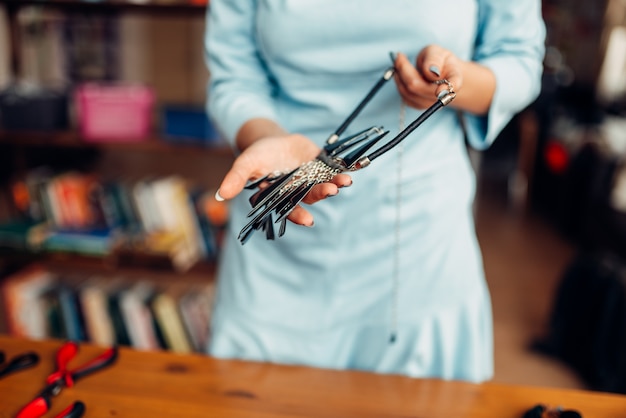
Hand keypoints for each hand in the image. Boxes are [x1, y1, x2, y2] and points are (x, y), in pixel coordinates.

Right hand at [216, 133, 352, 226]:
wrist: (273, 141)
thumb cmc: (257, 155)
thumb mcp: (245, 163)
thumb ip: (235, 179)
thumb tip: (221, 195)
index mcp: (279, 197)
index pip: (287, 209)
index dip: (298, 215)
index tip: (308, 220)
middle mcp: (297, 193)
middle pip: (309, 198)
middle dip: (320, 195)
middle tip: (330, 192)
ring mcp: (311, 181)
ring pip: (324, 187)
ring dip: (334, 185)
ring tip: (344, 182)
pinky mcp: (321, 169)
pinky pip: (333, 173)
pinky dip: (343, 172)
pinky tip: (353, 170)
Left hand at [393, 46, 462, 108]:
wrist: (440, 73)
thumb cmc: (439, 61)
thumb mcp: (438, 52)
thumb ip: (434, 59)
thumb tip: (430, 71)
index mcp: (454, 78)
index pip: (454, 85)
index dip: (445, 90)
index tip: (439, 91)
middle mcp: (444, 94)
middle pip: (419, 87)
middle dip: (404, 71)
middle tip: (399, 56)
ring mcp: (432, 103)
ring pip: (409, 93)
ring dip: (399, 76)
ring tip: (399, 61)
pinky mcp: (420, 106)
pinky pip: (405, 96)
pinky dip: (399, 83)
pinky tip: (400, 73)